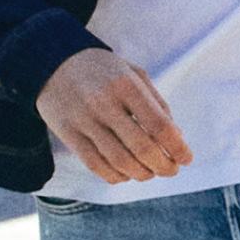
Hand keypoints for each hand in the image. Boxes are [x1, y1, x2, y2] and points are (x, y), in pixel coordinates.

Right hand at [36, 48, 189, 184]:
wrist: (52, 63)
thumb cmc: (102, 70)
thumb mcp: (134, 74)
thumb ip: (156, 103)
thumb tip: (176, 137)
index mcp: (126, 85)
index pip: (159, 125)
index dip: (177, 147)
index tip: (187, 158)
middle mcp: (104, 103)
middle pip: (141, 148)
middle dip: (163, 166)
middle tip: (171, 170)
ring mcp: (84, 121)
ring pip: (119, 161)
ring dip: (141, 174)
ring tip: (150, 173)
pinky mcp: (68, 134)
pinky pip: (95, 165)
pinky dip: (115, 176)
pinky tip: (126, 174)